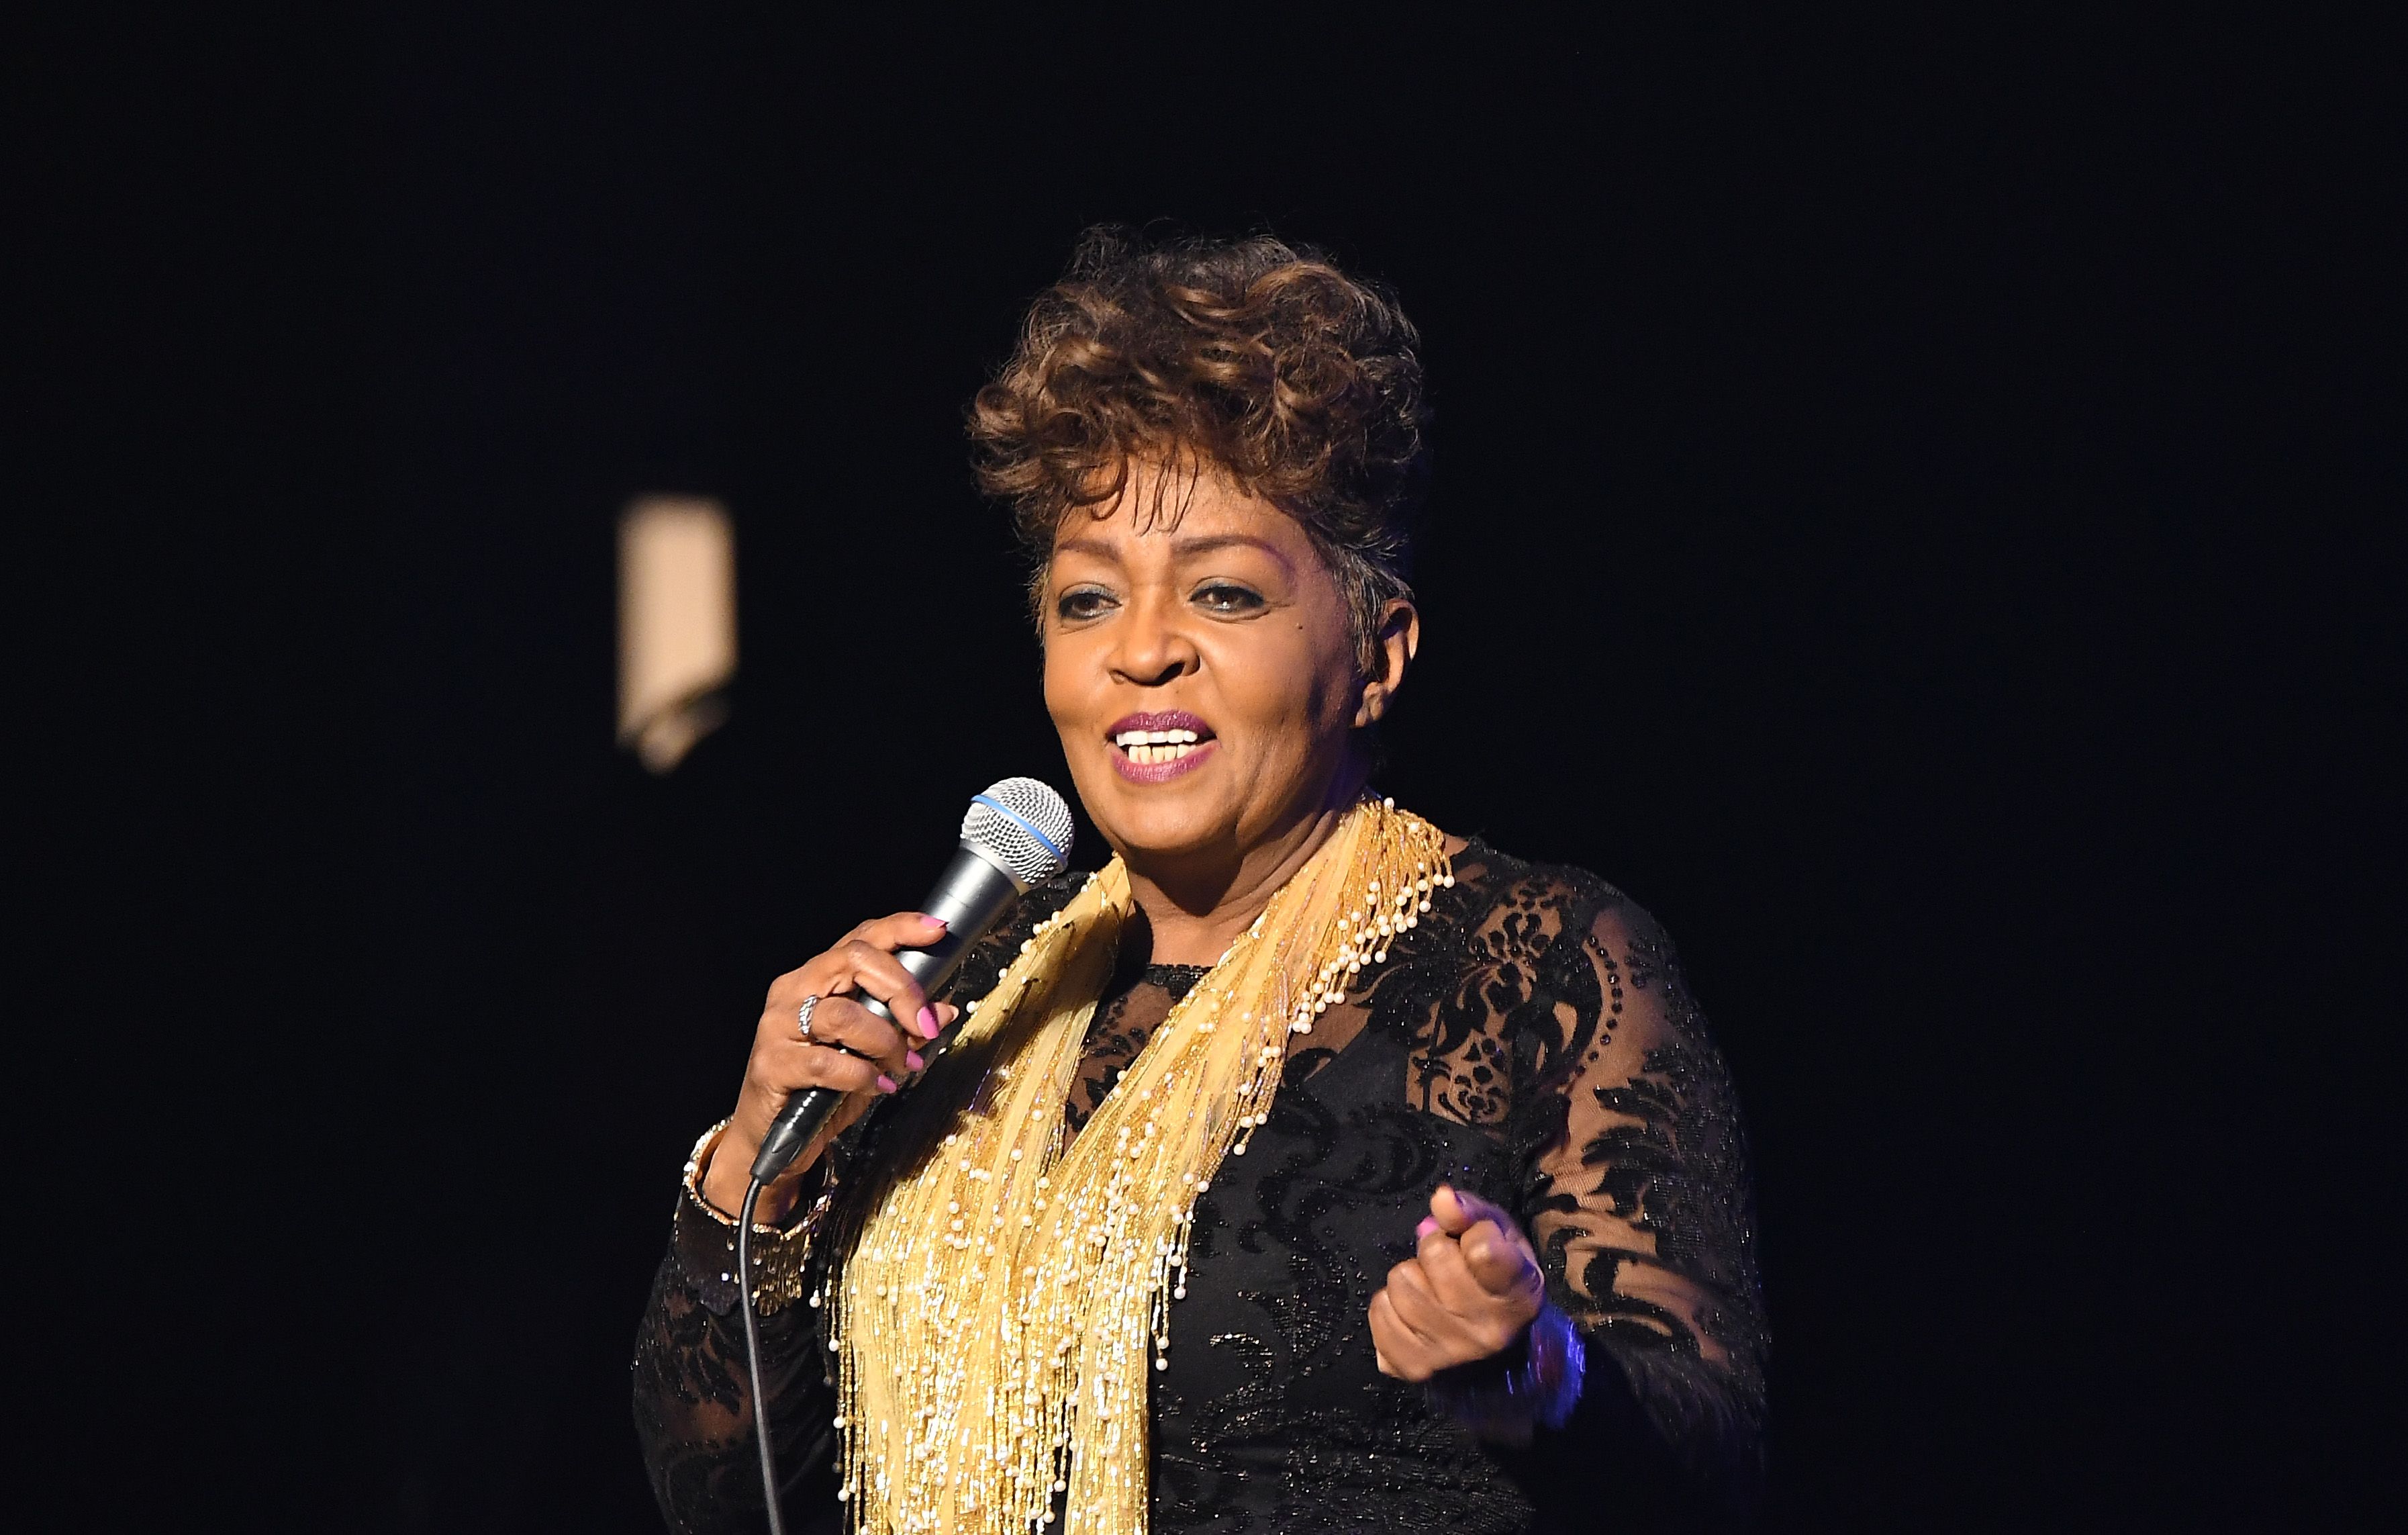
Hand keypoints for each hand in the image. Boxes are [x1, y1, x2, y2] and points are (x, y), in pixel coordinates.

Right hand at [700, 912, 961, 1221]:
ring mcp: (777, 1025)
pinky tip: (878, 1086)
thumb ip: (904, 1028)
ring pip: (843, 1014)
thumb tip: (944, 1011)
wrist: (772, 1137)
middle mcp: (793, 991)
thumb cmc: (823, 1088)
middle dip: (902, 990)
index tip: (937, 930)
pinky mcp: (772, 1064)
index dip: (899, 929)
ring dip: (885, 1041)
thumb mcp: (874, 1053)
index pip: (860, 938)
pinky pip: (827, 1062)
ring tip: (903, 1064)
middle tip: (925, 1024)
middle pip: (855, 961)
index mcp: (817, 978)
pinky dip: (863, 1075)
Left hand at [1368, 1184, 1545, 1381]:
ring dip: (1410, 1276)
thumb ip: (1472, 1212)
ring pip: (1400, 1283)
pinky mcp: (1413, 1368)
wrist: (1494, 1358)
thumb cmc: (1495, 1280)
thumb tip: (1441, 1198)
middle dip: (1435, 1249)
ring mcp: (1449, 1355)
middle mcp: (1487, 1333)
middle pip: (1434, 1256)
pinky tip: (1412, 1312)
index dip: (1472, 1232)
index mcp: (1518, 1296)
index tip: (1477, 1243)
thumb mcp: (1499, 1237)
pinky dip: (1389, 1303)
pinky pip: (1378, 1311)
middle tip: (1449, 1266)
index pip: (1482, 1249)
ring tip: (1431, 1289)